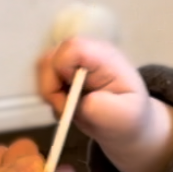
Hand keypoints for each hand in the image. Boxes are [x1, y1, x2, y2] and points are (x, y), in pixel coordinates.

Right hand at [39, 35, 172, 171]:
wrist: (127, 123)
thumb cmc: (129, 117)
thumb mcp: (123, 116)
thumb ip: (100, 108)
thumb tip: (78, 101)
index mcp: (104, 57)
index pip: (72, 48)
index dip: (62, 71)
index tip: (71, 99)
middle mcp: (86, 53)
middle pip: (50, 58)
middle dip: (51, 89)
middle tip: (68, 111)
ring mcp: (73, 61)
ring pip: (43, 69)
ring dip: (50, 94)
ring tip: (70, 111)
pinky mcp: (63, 72)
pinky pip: (44, 80)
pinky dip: (51, 98)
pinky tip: (68, 108)